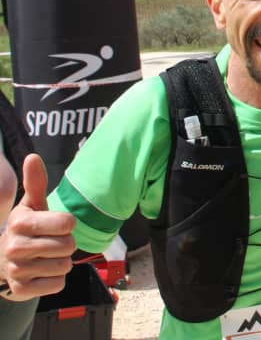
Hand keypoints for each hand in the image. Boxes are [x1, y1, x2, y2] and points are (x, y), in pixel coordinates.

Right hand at [0, 154, 75, 300]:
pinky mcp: (21, 290)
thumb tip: (32, 157)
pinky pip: (57, 284)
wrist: (3, 260)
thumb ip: (35, 183)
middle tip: (51, 242)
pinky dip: (55, 279)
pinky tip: (42, 272)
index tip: (58, 224)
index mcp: (20, 223)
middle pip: (68, 246)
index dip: (68, 224)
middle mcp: (14, 247)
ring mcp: (17, 270)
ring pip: (65, 266)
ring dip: (61, 262)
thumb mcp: (31, 205)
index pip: (66, 224)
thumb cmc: (26, 229)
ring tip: (46, 256)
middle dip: (65, 244)